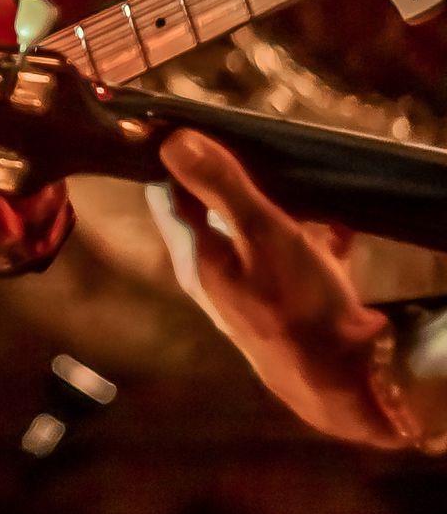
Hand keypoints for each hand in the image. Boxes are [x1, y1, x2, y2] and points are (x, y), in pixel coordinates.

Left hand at [148, 130, 404, 447]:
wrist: (346, 386)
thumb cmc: (300, 309)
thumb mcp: (262, 234)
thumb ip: (220, 187)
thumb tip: (172, 141)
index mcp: (197, 259)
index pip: (167, 196)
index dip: (178, 160)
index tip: (198, 127)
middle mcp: (215, 277)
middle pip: (210, 212)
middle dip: (230, 177)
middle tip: (255, 145)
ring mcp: (251, 292)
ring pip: (254, 233)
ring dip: (275, 205)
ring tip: (300, 175)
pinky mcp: (287, 305)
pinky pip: (295, 257)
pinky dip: (312, 235)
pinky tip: (338, 223)